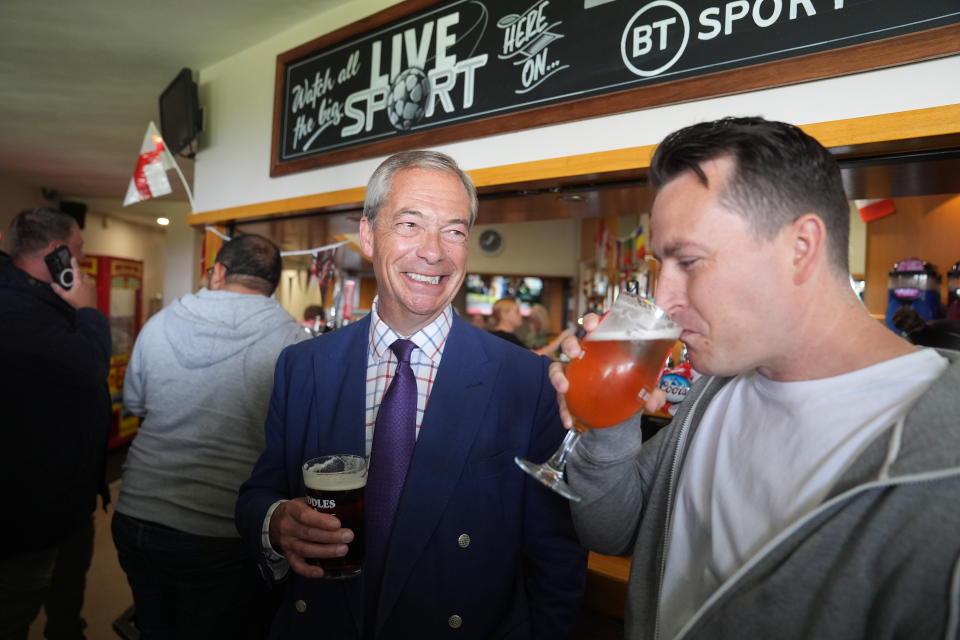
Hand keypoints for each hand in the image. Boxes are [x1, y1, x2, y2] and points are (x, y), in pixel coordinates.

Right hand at [51, 257, 97, 309]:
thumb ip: (58, 290)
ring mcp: (92, 285)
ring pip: (88, 277)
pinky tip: (84, 287)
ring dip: (83, 277)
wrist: (89, 310)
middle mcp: (86, 282)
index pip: (76, 270)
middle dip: (78, 272)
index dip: (74, 263)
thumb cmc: (77, 303)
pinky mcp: (95, 289)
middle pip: (82, 273)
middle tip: (73, 276)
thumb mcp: (66, 297)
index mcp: (79, 282)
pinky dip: (87, 282)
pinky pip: (91, 282)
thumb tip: (52, 284)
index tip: (73, 258)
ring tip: (78, 282)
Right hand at [269, 499, 354, 578]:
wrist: (275, 521)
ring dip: (325, 551)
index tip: (337, 524)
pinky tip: (322, 571)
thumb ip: (320, 504)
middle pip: (308, 533)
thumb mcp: (304, 501)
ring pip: (305, 549)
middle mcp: (287, 527)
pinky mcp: (287, 555)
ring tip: (343, 550)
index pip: (305, 516)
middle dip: (330, 536)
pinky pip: (296, 565)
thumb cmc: (297, 510)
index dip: (321, 521)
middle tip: (348, 536)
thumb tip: (347, 507)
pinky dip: (308, 570)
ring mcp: (286, 542)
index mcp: (291, 510)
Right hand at [548, 313, 666, 428]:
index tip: (592, 326)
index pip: (595, 326)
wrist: (618, 406)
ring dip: (557, 376)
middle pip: (571, 343)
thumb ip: (651, 392)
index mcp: (603, 345)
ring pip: (557, 367)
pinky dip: (563, 409)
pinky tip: (568, 420)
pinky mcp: (567, 390)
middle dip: (569, 344)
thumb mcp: (643, 386)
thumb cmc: (629, 383)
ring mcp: (573, 372)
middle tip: (574, 352)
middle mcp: (584, 356)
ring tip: (564, 387)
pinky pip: (560, 397)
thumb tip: (653, 402)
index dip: (591, 321)